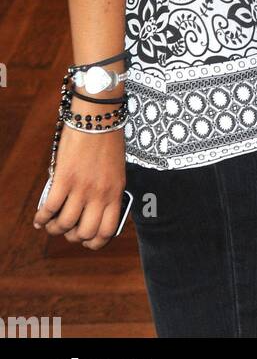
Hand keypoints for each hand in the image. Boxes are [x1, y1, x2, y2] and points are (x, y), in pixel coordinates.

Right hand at [33, 123, 126, 250]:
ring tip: (51, 224)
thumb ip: (106, 191)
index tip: (86, 240)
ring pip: (65, 224)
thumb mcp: (115, 170)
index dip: (95, 242)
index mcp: (116, 192)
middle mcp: (100, 194)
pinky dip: (42, 218)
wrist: (98, 116)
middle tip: (66, 229)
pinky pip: (50, 208)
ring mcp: (82, 187)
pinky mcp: (64, 178)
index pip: (107, 231)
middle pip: (84, 232)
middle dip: (73, 236)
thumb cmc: (107, 141)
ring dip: (55, 229)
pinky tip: (39, 219)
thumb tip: (89, 212)